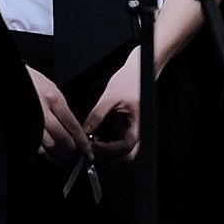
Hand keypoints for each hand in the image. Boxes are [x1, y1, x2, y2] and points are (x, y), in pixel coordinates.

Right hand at [28, 66, 91, 165]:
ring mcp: (30, 120)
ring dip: (59, 155)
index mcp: (53, 98)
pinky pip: (36, 146)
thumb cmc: (31, 82)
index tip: (88, 152)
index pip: (73, 126)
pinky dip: (45, 154)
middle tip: (77, 155)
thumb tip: (73, 130)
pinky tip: (50, 155)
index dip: (82, 142)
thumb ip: (62, 109)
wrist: (9, 78)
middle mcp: (42, 110)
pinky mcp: (21, 128)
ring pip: (49, 146)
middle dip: (71, 150)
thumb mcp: (51, 89)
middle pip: (62, 138)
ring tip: (64, 158)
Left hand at [83, 49, 140, 163]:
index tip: (93, 146)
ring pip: (121, 149)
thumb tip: (85, 130)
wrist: (138, 68)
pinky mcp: (126, 125)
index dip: (109, 150)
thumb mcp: (110, 97)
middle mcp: (137, 129)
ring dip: (106, 150)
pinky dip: (106, 142)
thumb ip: (97, 115)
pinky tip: (96, 136)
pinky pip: (117, 139)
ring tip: (92, 142)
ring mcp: (132, 128)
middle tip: (92, 149)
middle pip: (126, 154)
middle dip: (108, 155)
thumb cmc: (131, 79)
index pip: (126, 147)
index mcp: (138, 123)